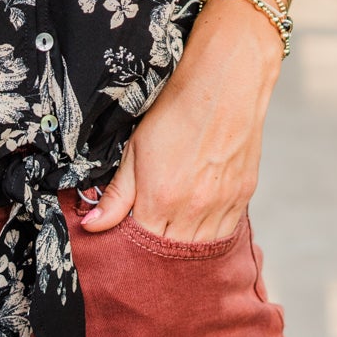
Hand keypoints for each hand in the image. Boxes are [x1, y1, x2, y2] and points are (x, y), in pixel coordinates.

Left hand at [79, 0, 281, 242]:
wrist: (225, 83)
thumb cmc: (176, 110)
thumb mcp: (135, 149)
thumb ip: (116, 194)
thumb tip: (92, 225)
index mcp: (161, 200)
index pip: (142, 246)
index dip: (133, 244)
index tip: (129, 236)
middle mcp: (194, 210)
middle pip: (172, 253)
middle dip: (159, 251)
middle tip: (151, 235)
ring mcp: (222, 205)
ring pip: (201, 249)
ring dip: (186, 246)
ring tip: (175, 229)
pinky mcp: (244, 196)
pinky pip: (226, 233)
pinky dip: (211, 234)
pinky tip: (201, 221)